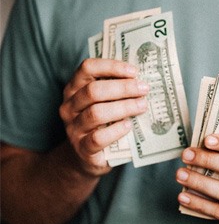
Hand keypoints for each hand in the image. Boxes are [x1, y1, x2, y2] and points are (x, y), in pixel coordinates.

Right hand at [59, 58, 148, 175]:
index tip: (134, 71)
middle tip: (144, 89)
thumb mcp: (104, 103)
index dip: (111, 67)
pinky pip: (98, 138)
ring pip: (96, 113)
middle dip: (123, 88)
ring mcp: (74, 128)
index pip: (87, 68)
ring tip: (142, 106)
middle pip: (93, 91)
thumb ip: (116, 90)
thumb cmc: (101, 124)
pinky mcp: (82, 148)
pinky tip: (128, 126)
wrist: (86, 157)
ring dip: (123, 107)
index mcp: (74, 89)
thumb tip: (142, 80)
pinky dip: (116, 131)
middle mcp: (70, 106)